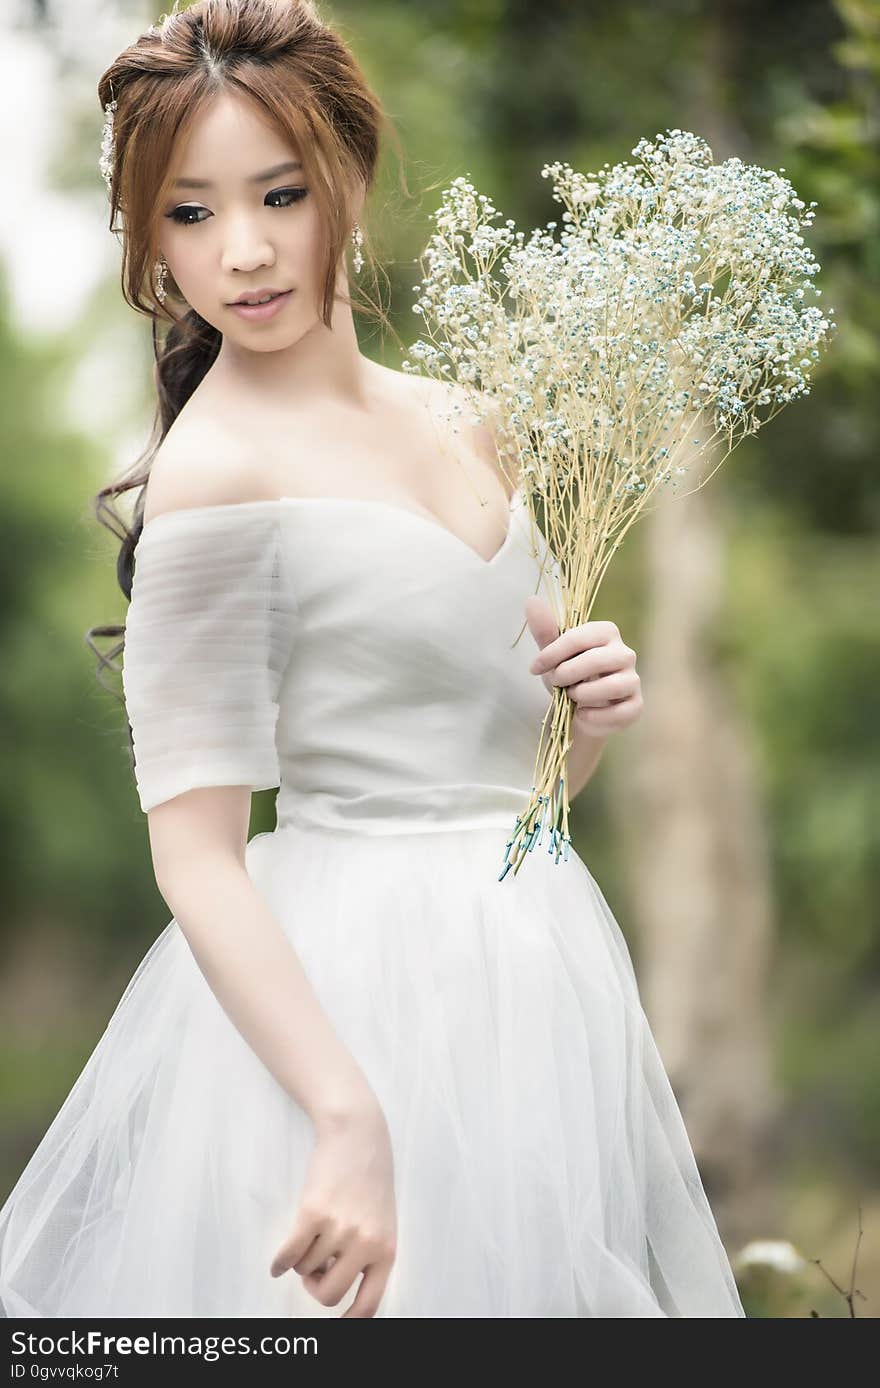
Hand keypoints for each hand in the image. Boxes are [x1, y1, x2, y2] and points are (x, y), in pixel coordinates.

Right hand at [269, 1097, 396, 1317]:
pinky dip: (279, 1262)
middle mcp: (365, 1244)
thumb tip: (333, 1290)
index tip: (335, 1323)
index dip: (347, 1321)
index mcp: (386, 1250)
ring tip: (312, 1236)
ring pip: (306, 1270)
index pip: (368, 1305)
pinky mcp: (313, 1213)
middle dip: (314, 1287)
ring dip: (302, 1260)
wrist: (358, 1134)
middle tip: (314, 1269)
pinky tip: (278, 1262)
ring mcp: (339, 1229)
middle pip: (327, 1294)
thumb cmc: (369, 1178)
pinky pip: (289, 1255)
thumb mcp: (381, 1220)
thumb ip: (367, 1255)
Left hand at [524, 596, 643, 737]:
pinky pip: (620, 712)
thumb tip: (531, 600)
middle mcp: (625, 653)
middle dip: (567, 674)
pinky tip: (583, 714)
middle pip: (596, 660)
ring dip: (583, 694)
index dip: (553, 653)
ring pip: (612, 686)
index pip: (579, 637)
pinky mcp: (636, 705)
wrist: (578, 711)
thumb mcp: (553, 654)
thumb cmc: (567, 677)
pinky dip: (595, 716)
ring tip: (572, 697)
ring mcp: (633, 679)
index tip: (535, 667)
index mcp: (606, 632)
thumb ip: (544, 630)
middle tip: (555, 682)